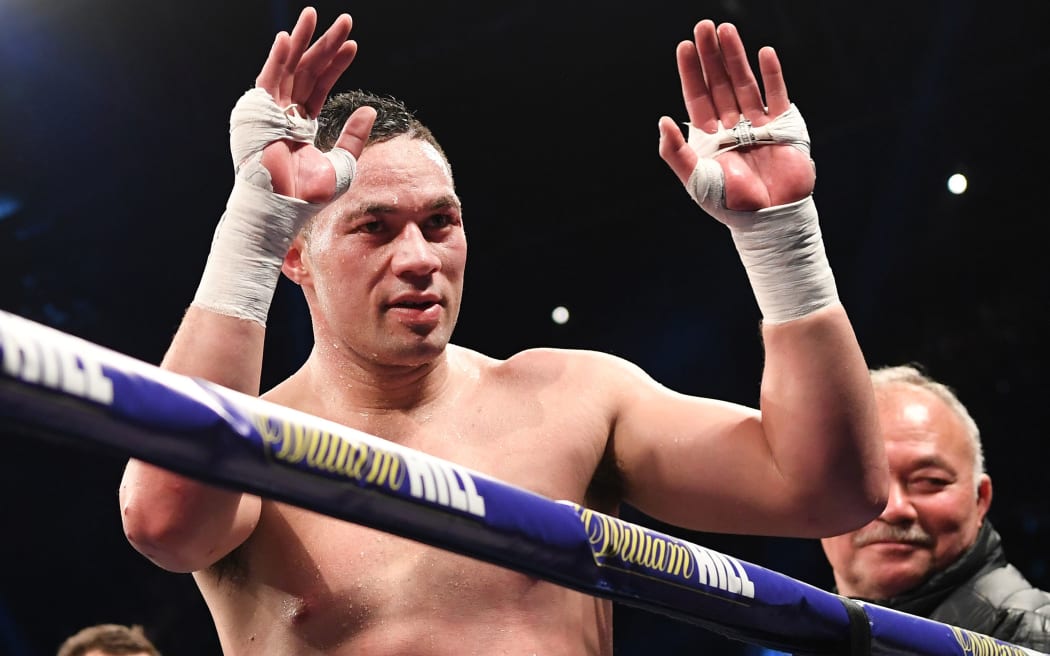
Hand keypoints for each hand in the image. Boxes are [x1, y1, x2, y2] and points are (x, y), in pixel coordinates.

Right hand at [255, 7, 375, 201]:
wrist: (283, 209)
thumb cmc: (306, 196)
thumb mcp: (342, 165)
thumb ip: (354, 137)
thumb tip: (370, 110)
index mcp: (300, 124)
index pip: (319, 85)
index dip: (336, 64)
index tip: (353, 45)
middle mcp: (283, 113)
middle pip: (307, 70)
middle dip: (325, 44)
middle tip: (344, 19)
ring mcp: (269, 112)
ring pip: (289, 68)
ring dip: (303, 41)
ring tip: (316, 15)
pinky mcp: (256, 115)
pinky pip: (268, 81)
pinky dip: (277, 59)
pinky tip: (290, 38)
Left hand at [658, 21, 813, 211]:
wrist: (769, 218)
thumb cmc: (729, 204)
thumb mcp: (695, 179)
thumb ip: (676, 152)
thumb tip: (662, 121)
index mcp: (709, 138)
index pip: (697, 97)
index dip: (691, 72)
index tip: (684, 47)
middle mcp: (732, 126)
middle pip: (719, 83)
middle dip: (711, 55)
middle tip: (704, 26)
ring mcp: (758, 124)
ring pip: (745, 82)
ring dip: (736, 57)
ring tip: (726, 29)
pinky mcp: (784, 126)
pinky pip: (777, 94)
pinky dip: (771, 74)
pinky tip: (763, 53)